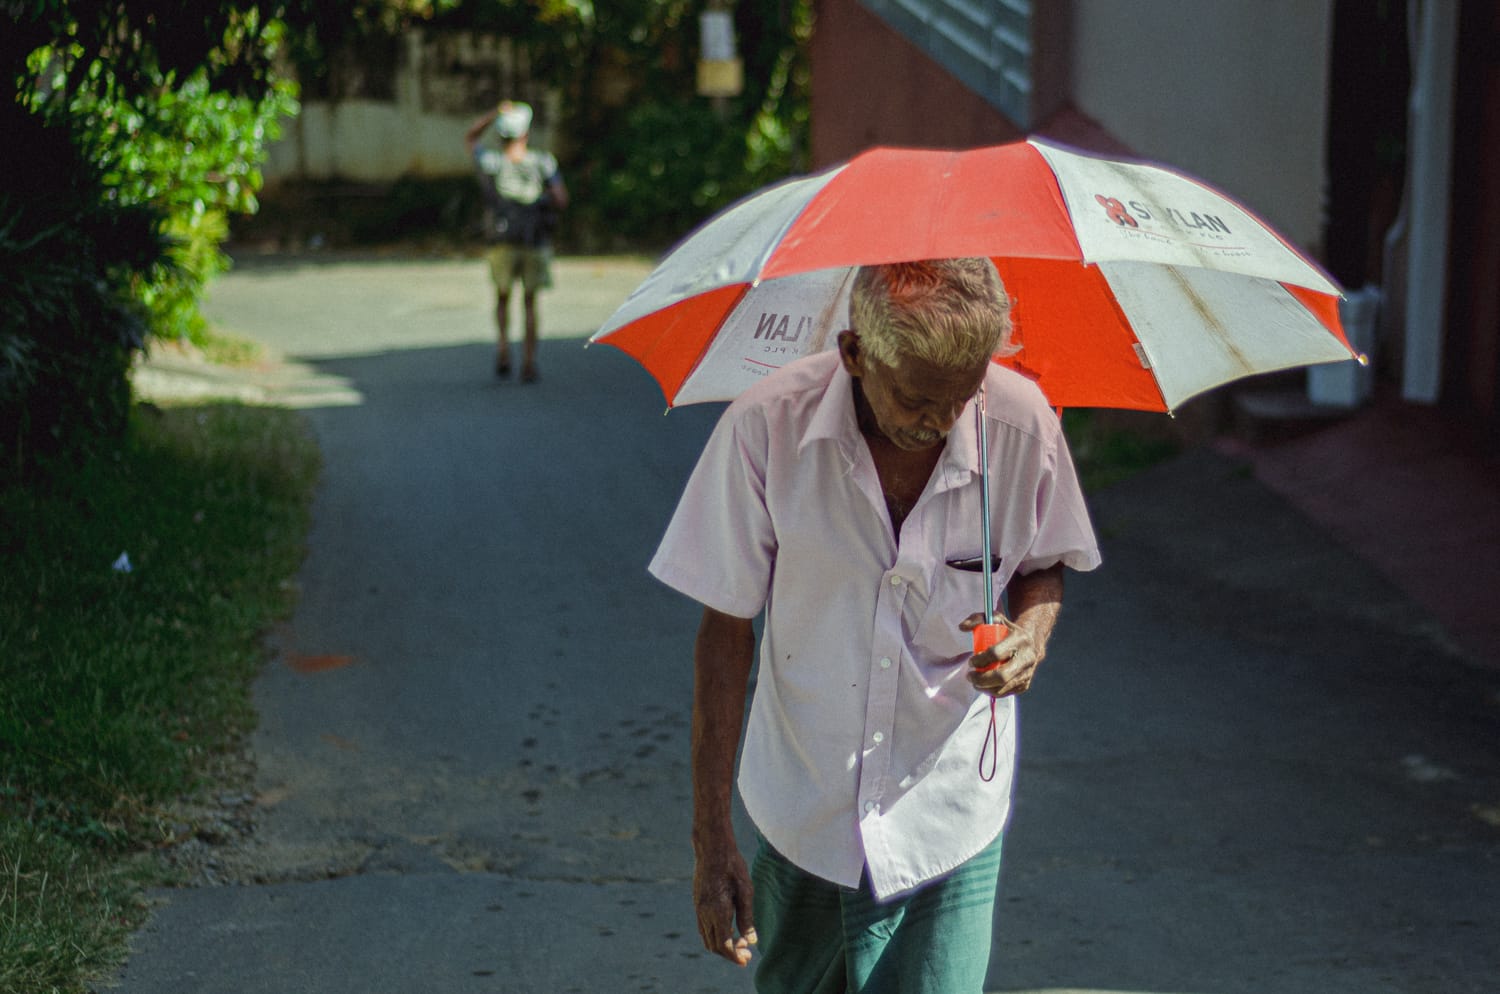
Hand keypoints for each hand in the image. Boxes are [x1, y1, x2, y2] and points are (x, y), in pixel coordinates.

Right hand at [692, 835, 756, 966]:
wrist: (712, 847)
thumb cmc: (732, 866)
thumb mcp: (745, 891)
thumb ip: (747, 918)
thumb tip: (751, 941)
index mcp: (717, 911)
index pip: (724, 945)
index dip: (734, 956)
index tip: (746, 960)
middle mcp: (704, 913)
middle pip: (714, 945)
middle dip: (729, 953)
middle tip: (746, 952)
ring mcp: (698, 908)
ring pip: (707, 937)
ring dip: (722, 944)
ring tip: (740, 941)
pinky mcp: (697, 902)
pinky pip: (703, 927)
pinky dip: (715, 934)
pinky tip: (729, 928)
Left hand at [959, 613, 1041, 698]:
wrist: (1031, 643)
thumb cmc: (1008, 631)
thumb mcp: (995, 619)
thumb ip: (977, 619)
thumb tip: (962, 627)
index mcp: (1019, 639)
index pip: (996, 654)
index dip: (980, 660)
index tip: (971, 661)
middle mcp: (1027, 657)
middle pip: (1002, 675)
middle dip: (981, 679)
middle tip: (970, 676)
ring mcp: (1027, 672)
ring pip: (1003, 687)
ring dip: (985, 687)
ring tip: (975, 681)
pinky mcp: (1025, 684)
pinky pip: (1006, 693)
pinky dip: (993, 691)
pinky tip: (985, 685)